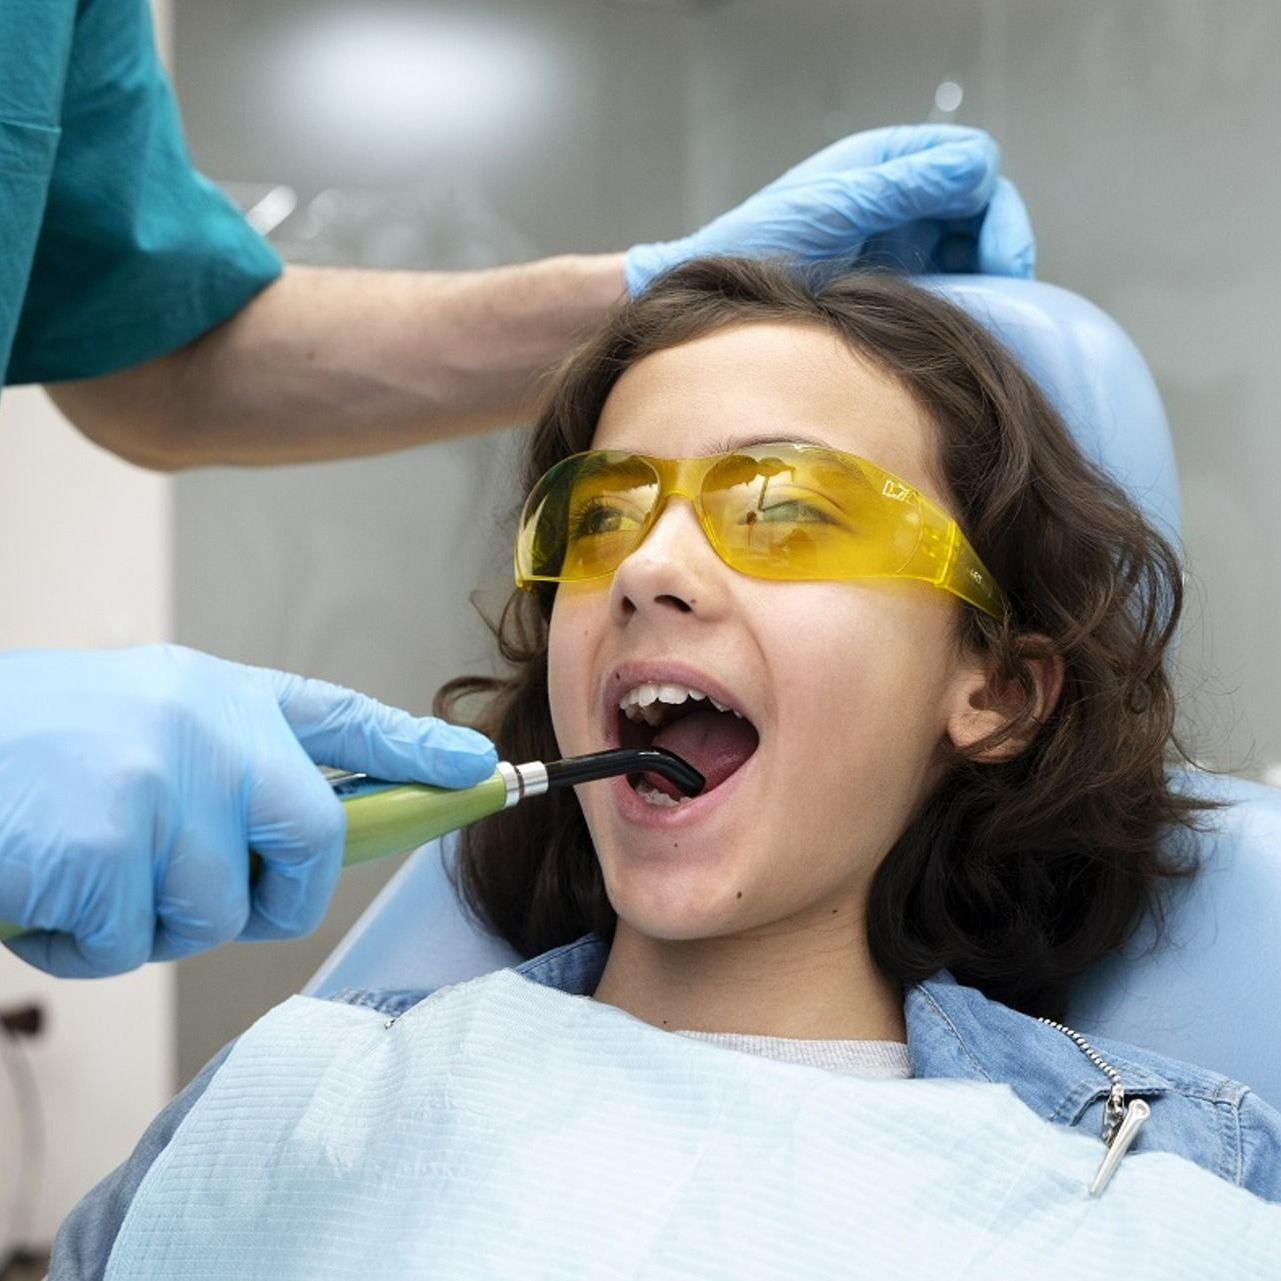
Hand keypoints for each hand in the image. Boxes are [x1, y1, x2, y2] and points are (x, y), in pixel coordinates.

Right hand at [0, 645, 495, 976]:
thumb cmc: (28, 749)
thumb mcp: (143, 723)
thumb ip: (228, 767)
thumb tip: (307, 836)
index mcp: (220, 695)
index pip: (346, 721)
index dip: (418, 750)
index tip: (480, 772)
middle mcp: (209, 727)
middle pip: (316, 845)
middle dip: (271, 894)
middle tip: (194, 885)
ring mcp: (163, 782)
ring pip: (215, 913)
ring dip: (148, 919)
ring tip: (81, 861)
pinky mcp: (109, 843)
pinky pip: (134, 944)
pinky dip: (83, 941)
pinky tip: (40, 883)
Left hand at [624, 124, 1033, 294]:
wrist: (717, 304)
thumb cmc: (757, 246)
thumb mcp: (834, 209)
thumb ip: (903, 185)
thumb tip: (977, 165)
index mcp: (883, 162)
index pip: (968, 161)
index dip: (992, 203)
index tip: (996, 252)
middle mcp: (896, 198)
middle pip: (978, 208)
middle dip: (998, 243)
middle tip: (1005, 288)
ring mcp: (894, 243)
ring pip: (968, 250)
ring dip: (984, 276)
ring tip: (984, 311)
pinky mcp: (889, 285)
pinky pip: (943, 286)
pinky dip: (960, 300)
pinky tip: (958, 323)